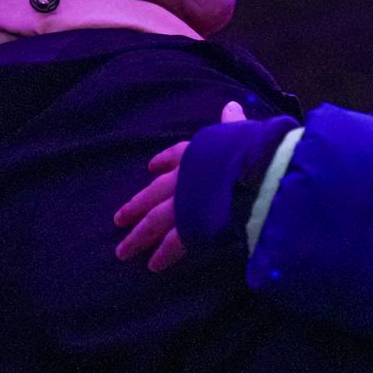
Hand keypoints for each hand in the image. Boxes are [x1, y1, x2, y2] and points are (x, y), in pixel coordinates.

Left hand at [115, 100, 244, 271]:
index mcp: (196, 152)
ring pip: (154, 222)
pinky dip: (163, 254)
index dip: (163, 162)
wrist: (254, 172)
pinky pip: (174, 243)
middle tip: (118, 220)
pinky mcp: (190, 226)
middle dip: (135, 207)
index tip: (152, 168)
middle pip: (153, 194)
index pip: (175, 155)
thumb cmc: (251, 148)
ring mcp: (183, 203)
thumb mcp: (241, 131)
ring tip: (123, 252)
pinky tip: (152, 266)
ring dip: (138, 237)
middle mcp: (183, 178)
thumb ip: (233, 124)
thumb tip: (231, 106)